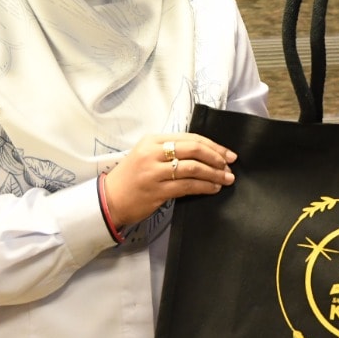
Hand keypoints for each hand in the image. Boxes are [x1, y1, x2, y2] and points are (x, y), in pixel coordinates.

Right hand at [101, 133, 236, 226]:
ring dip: (214, 174)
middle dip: (217, 157)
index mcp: (153, 140)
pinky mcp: (156, 191)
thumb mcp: (147, 155)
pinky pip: (187, 186)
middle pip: (194, 149)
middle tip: (230, 165)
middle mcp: (153, 153)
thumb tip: (205, 154)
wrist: (109, 199)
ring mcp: (154, 172)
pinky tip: (213, 188)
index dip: (213, 145)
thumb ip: (171, 151)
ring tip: (226, 179)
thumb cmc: (132, 177)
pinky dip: (204, 187)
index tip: (227, 153)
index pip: (190, 138)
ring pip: (193, 169)